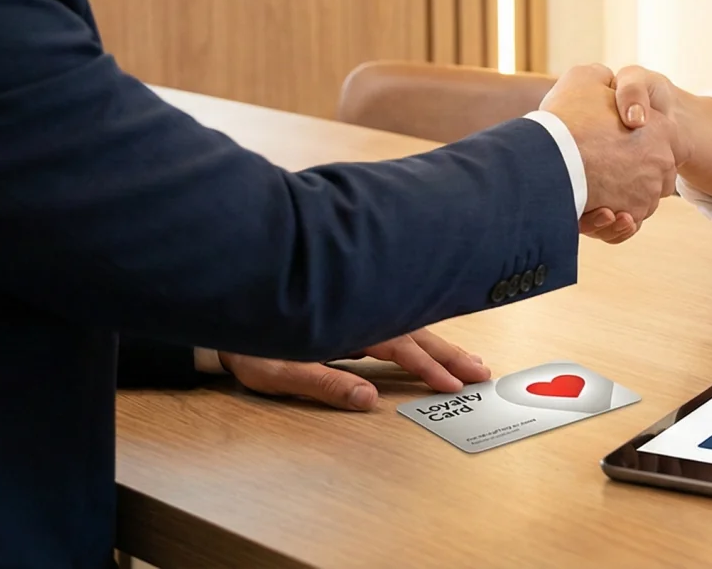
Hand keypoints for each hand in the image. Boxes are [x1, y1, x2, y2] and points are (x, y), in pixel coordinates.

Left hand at [219, 329, 490, 410]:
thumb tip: (367, 399)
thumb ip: (325, 382)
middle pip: (415, 333)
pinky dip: (422, 337)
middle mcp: (359, 314)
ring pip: (410, 327)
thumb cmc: (250, 346)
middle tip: (483, 371)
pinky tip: (434, 343)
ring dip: (442, 345)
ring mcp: (358, 314)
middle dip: (450, 353)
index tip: (453, 384)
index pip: (399, 347)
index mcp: (348, 324)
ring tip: (472, 360)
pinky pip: (397, 325)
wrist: (228, 313)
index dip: (428, 368)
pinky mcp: (353, 318)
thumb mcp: (282, 370)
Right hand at [541, 64, 676, 240]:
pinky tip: (596, 210)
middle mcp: (662, 163)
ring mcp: (648, 193)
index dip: (641, 138)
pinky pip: (624, 225)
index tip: (616, 139)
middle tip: (600, 168)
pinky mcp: (629, 217)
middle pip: (652, 172)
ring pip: (637, 200)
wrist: (550, 156)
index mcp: (661, 128)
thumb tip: (604, 83)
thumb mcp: (584, 77)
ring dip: (617, 199)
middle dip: (630, 172)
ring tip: (592, 192)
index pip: (666, 139)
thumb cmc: (567, 116)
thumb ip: (602, 78)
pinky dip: (611, 223)